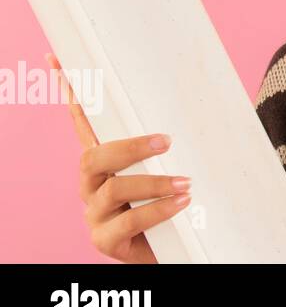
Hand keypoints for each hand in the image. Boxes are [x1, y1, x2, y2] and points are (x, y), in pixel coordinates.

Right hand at [49, 52, 190, 263]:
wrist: (179, 246)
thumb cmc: (177, 198)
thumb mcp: (175, 162)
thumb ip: (177, 137)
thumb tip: (206, 96)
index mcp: (105, 160)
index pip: (84, 122)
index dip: (72, 94)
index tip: (58, 60)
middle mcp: (93, 184)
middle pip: (93, 157)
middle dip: (128, 147)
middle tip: (166, 141)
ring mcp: (95, 213)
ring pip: (111, 190)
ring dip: (152, 182)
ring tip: (186, 183)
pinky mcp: (105, 240)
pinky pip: (125, 223)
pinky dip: (156, 210)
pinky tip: (181, 204)